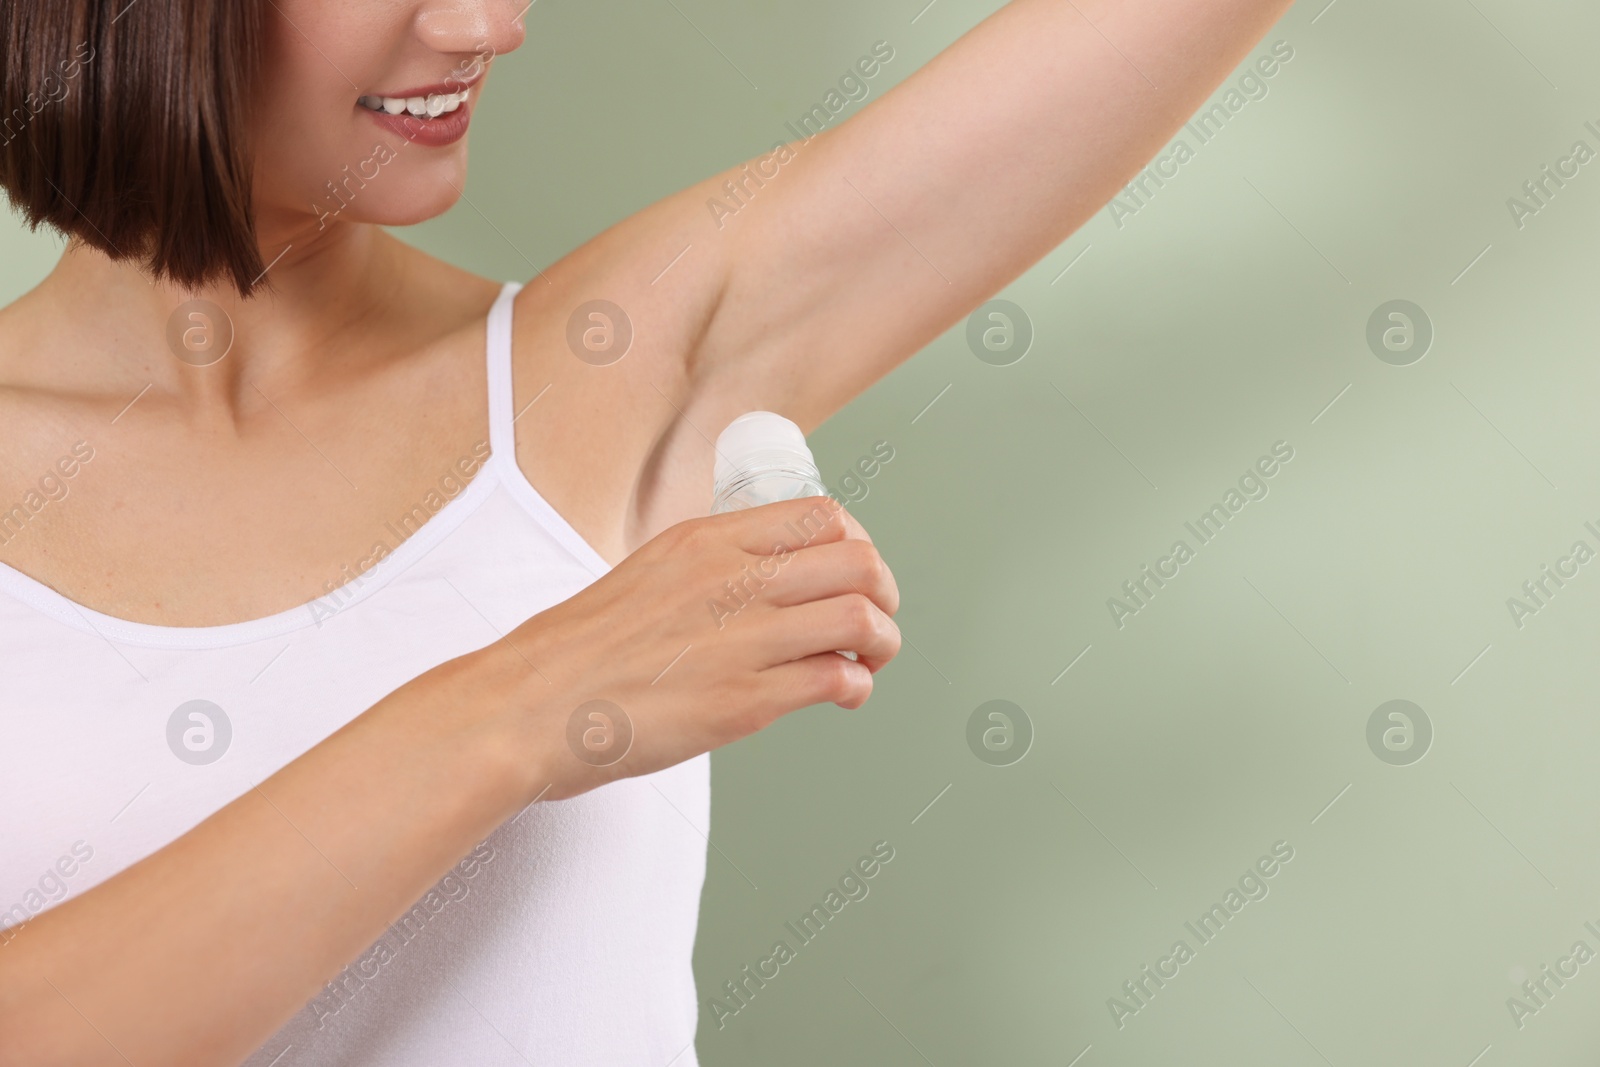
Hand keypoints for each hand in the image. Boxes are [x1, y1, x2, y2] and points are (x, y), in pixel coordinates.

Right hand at [487, 495, 900, 799]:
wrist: (527, 707)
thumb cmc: (575, 654)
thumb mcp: (645, 576)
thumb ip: (707, 575)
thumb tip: (759, 591)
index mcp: (706, 541)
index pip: (822, 516)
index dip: (859, 545)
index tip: (855, 573)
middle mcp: (731, 579)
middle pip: (858, 560)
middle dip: (884, 591)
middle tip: (877, 620)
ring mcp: (741, 639)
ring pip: (861, 617)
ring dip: (883, 643)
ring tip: (868, 662)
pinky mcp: (744, 701)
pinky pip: (837, 679)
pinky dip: (857, 687)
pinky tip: (841, 695)